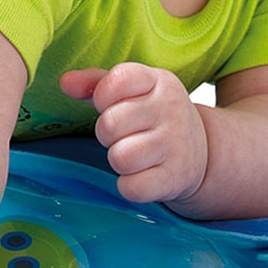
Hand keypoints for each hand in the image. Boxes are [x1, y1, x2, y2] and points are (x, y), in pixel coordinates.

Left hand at [60, 63, 209, 204]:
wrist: (202, 151)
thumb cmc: (155, 117)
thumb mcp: (133, 90)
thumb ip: (96, 82)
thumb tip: (65, 82)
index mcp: (159, 81)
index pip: (117, 80)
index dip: (102, 97)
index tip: (112, 104)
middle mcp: (171, 109)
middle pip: (110, 124)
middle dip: (107, 134)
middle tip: (123, 135)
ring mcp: (176, 144)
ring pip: (120, 157)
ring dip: (118, 159)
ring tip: (133, 154)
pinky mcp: (174, 178)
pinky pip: (131, 187)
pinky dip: (129, 185)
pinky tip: (141, 174)